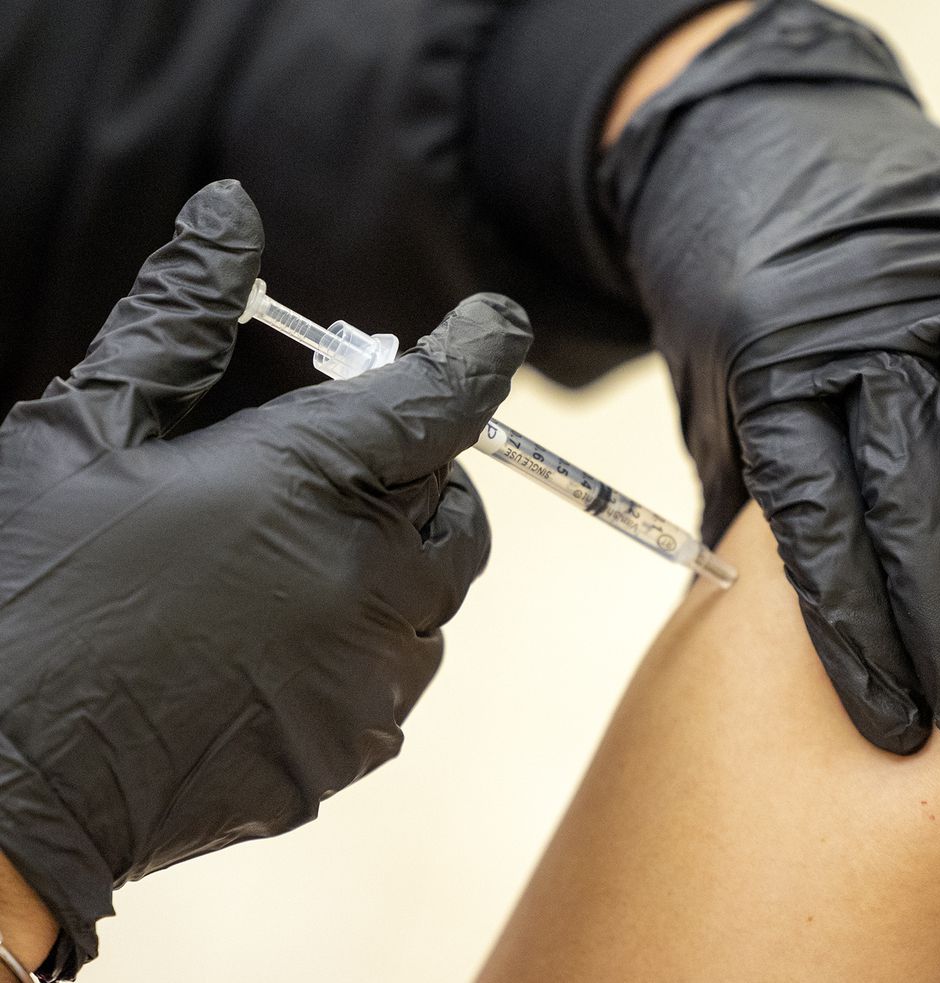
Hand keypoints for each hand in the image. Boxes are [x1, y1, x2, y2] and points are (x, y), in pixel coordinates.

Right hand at [0, 181, 530, 974]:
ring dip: (397, 565)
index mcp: (309, 480)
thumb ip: (181, 316)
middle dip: (421, 475)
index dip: (481, 350)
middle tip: (350, 467)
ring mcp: (367, 673)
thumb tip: (231, 213)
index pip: (444, 397)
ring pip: (438, 597)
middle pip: (457, 505)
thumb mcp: (89, 426)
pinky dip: (367, 646)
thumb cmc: (28, 584)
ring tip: (298, 562)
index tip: (496, 325)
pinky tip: (278, 644)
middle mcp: (365, 578)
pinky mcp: (352, 747)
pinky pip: (396, 678)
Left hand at [602, 0, 939, 753]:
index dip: (856, 636)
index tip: (891, 719)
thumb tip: (757, 618)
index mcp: (771, 374)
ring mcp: (939, 275)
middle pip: (917, 491)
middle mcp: (860, 328)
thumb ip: (745, 494)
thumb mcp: (710, 392)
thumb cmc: (726, 286)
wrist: (748, 135)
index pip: (818, 527)